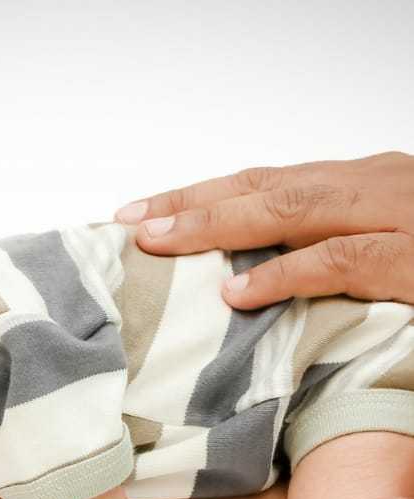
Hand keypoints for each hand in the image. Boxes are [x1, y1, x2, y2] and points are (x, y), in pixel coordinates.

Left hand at [114, 150, 413, 308]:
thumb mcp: (379, 242)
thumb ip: (321, 246)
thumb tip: (241, 273)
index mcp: (360, 184)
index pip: (264, 183)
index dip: (197, 196)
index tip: (140, 213)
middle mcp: (376, 186)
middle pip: (266, 187)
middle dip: (193, 204)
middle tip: (133, 222)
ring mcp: (402, 217)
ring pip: (295, 211)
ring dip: (220, 226)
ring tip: (161, 244)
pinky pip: (345, 261)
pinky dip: (287, 276)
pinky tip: (238, 293)